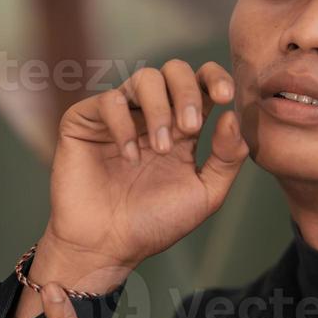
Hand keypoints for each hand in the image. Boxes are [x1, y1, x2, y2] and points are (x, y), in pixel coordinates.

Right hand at [41, 60, 248, 270]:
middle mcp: (152, 114)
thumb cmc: (154, 223)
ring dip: (159, 109)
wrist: (107, 247)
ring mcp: (120, 115)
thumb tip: (231, 115)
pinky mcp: (86, 120)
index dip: (216, 78)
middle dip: (188, 92)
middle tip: (190, 127)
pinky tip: (129, 157)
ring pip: (144, 78)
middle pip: (175, 70)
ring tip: (161, 148)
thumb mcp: (205, 194)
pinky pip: (110, 101)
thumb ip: (227, 157)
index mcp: (184, 127)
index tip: (226, 96)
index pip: (203, 83)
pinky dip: (124, 125)